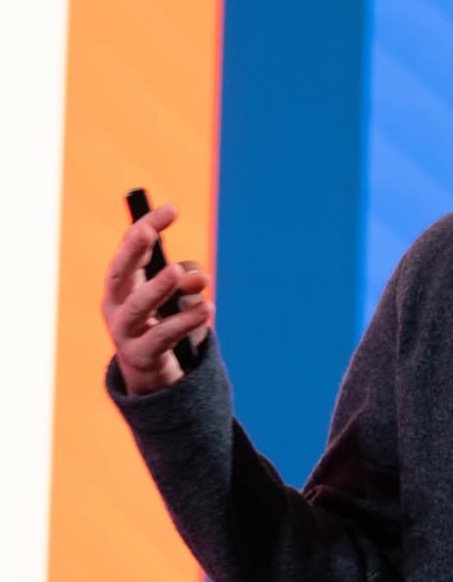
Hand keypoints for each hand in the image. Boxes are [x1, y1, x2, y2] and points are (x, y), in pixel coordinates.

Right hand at [101, 203, 212, 395]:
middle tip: (148, 234)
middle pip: (119, 274)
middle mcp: (117, 305)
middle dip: (132, 252)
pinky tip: (207, 308)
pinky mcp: (141, 356)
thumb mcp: (178, 294)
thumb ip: (188, 278)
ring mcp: (124, 332)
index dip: (147, 226)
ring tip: (178, 272)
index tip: (172, 208)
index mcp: (123, 283)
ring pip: (138, 307)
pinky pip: (162, 336)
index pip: (130, 248)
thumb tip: (199, 278)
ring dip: (157, 287)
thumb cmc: (164, 320)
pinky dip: (185, 321)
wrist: (154, 373)